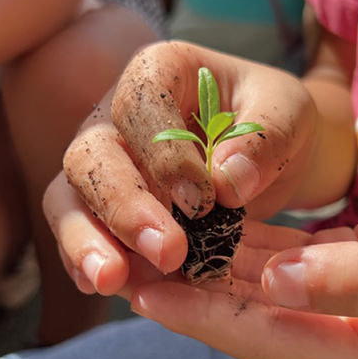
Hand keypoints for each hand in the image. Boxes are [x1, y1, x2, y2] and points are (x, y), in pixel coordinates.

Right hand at [47, 41, 318, 292]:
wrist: (265, 151)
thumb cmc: (273, 119)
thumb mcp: (289, 114)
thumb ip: (264, 139)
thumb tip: (227, 182)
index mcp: (160, 71)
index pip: (141, 106)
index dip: (165, 154)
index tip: (203, 201)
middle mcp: (116, 113)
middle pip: (91, 154)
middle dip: (124, 206)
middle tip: (167, 252)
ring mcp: (103, 161)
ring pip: (68, 196)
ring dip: (86, 240)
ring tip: (111, 281)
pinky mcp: (103, 206)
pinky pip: (79, 230)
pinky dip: (86, 259)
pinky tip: (102, 287)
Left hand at [125, 163, 357, 358]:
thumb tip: (277, 286)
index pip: (275, 340)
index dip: (208, 319)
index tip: (147, 295)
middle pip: (258, 320)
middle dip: (193, 298)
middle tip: (126, 272)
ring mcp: (354, 307)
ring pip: (266, 288)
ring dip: (211, 268)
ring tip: (152, 247)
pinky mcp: (353, 271)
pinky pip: (289, 260)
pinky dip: (248, 244)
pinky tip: (208, 226)